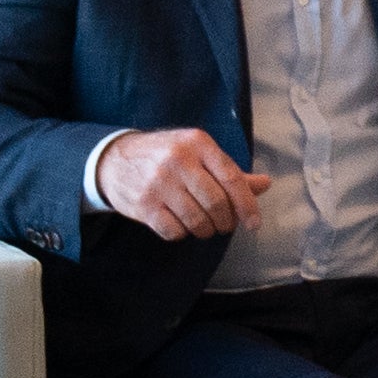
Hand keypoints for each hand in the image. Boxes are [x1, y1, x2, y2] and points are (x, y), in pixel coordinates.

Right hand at [98, 129, 270, 241]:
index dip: (247, 205)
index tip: (254, 224)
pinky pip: (174, 231)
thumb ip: (230, 171)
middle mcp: (178, 160)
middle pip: (217, 203)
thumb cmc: (166, 156)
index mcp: (198, 144)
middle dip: (226, 221)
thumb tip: (265, 184)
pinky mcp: (142, 205)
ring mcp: (158, 183)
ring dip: (206, 230)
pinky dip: (183, 234)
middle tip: (225, 225)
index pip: (232, 178)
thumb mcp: (198, 153)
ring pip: (197, 220)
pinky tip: (181, 225)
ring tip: (205, 227)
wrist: (113, 160)